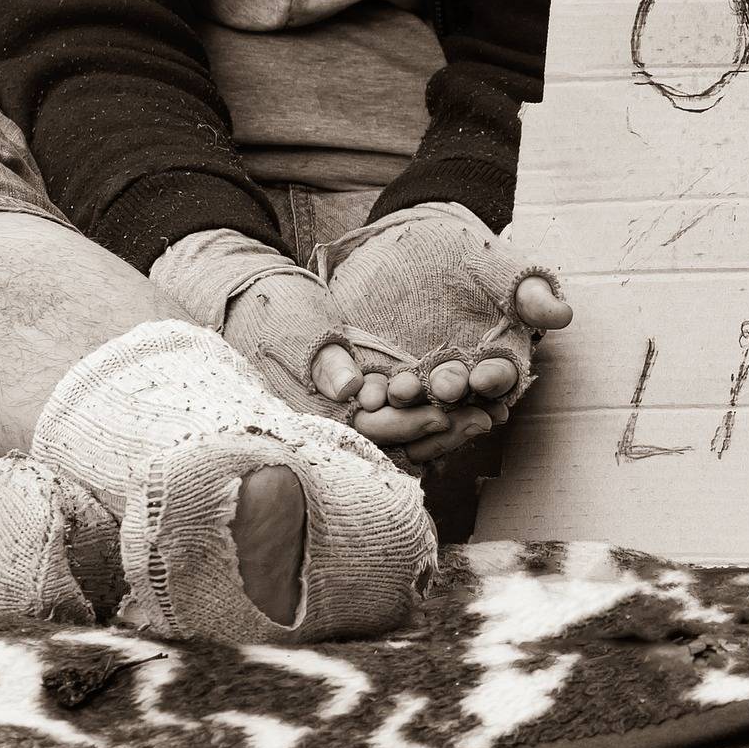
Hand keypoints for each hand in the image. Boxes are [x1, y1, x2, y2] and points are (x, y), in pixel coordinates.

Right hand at [149, 228, 498, 457]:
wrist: (256, 301)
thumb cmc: (273, 312)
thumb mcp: (296, 328)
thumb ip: (323, 359)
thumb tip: (349, 390)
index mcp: (317, 417)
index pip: (369, 434)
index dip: (408, 426)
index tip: (445, 414)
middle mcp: (338, 428)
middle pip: (397, 445)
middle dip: (441, 433)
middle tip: (486, 417)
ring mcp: (354, 422)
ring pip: (407, 440)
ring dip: (449, 429)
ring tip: (492, 414)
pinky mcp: (369, 410)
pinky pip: (408, 423)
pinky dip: (440, 417)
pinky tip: (476, 406)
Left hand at [319, 203, 572, 460]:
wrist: (407, 244)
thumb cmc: (462, 255)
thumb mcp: (496, 266)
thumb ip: (527, 291)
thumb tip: (563, 314)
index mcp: (492, 364)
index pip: (498, 379)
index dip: (493, 380)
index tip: (485, 376)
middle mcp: (456, 385)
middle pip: (456, 404)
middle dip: (448, 395)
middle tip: (441, 386)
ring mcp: (415, 386)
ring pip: (415, 411)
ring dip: (408, 407)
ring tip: (398, 390)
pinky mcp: (376, 380)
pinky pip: (374, 399)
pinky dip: (369, 398)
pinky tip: (363, 392)